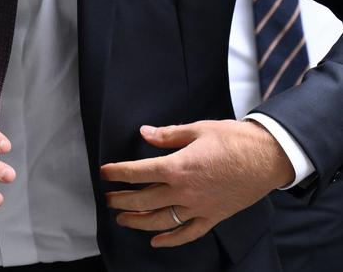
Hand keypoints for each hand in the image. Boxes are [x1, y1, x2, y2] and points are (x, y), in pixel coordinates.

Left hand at [101, 119, 294, 247]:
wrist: (265, 157)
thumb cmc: (232, 139)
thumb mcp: (197, 129)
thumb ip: (168, 135)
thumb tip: (144, 133)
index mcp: (178, 166)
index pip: (139, 172)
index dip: (118, 173)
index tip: (104, 173)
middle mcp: (185, 191)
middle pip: (145, 199)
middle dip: (123, 200)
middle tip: (109, 200)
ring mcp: (199, 207)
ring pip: (162, 221)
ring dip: (139, 222)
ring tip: (124, 220)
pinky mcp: (213, 217)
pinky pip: (188, 234)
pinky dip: (171, 240)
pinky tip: (157, 241)